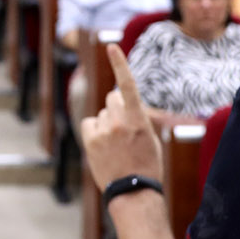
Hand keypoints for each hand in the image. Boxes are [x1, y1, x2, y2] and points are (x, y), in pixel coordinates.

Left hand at [80, 44, 164, 188]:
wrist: (134, 192)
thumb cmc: (146, 164)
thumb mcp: (150, 137)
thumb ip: (136, 117)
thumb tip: (122, 103)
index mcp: (138, 118)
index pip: (127, 84)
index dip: (119, 64)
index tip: (111, 47)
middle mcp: (119, 121)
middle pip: (111, 99)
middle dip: (116, 107)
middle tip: (123, 127)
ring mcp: (103, 131)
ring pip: (101, 114)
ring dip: (107, 123)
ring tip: (116, 144)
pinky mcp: (90, 141)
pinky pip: (89, 124)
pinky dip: (94, 131)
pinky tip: (102, 145)